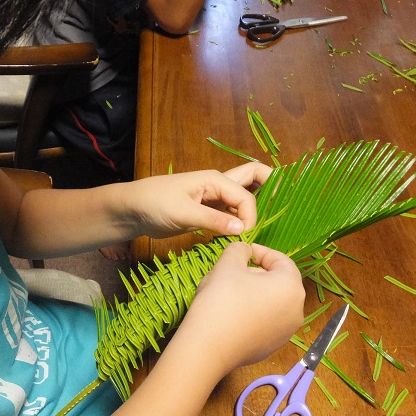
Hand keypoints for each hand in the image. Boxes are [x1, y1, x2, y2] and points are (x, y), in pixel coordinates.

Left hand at [123, 163, 271, 238]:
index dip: (251, 217)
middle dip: (271, 187)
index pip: (246, 197)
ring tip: (265, 226)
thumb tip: (243, 230)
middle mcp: (218, 186)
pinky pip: (230, 214)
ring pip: (243, 198)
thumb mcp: (183, 213)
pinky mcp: (206, 213)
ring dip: (254, 209)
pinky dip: (239, 222)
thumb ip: (213, 221)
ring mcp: (213, 199)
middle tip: (283, 205)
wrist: (132, 210)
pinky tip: (242, 235)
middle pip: (253, 179)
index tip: (245, 237)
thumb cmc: (154, 203)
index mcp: (215, 180)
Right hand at [176, 241, 304, 379]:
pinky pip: (266, 322)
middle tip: (233, 272)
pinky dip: (254, 313)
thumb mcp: (227, 264)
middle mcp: (296, 310)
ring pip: (273, 303)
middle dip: (257, 273)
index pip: (281, 260)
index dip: (261, 251)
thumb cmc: (221, 300)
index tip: (242, 251)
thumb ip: (239, 250)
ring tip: (230, 293)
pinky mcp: (272, 347)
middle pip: (279, 282)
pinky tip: (232, 314)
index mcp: (291, 287)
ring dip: (255, 293)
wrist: (208, 348)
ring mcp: (286, 332)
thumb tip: (245, 251)